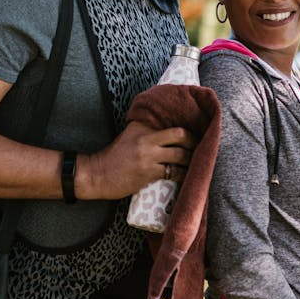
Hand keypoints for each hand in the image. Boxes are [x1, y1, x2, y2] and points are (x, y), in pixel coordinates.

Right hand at [78, 121, 193, 199]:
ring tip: (198, 164)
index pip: (170, 120)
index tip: (197, 130)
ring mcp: (147, 154)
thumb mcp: (129, 136)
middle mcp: (146, 136)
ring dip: (192, 160)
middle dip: (195, 142)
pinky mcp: (148, 172)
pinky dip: (184, 175)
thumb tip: (172, 134)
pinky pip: (174, 172)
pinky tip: (188, 178)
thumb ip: (147, 132)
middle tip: (202, 147)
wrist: (96, 174)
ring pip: (181, 155)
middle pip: (181, 135)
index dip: (187, 126)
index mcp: (141, 125)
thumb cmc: (114, 157)